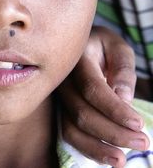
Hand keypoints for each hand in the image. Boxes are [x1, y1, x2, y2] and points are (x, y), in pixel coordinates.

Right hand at [58, 26, 149, 166]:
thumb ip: (122, 68)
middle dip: (113, 132)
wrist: (78, 46)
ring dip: (98, 147)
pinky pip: (69, 133)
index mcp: (77, 61)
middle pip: (82, 113)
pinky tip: (108, 158)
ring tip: (123, 160)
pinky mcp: (61, 110)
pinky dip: (88, 148)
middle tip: (143, 142)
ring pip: (72, 128)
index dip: (114, 109)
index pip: (92, 89)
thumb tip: (123, 97)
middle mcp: (63, 82)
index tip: (138, 124)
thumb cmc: (102, 46)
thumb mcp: (118, 47)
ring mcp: (59, 98)